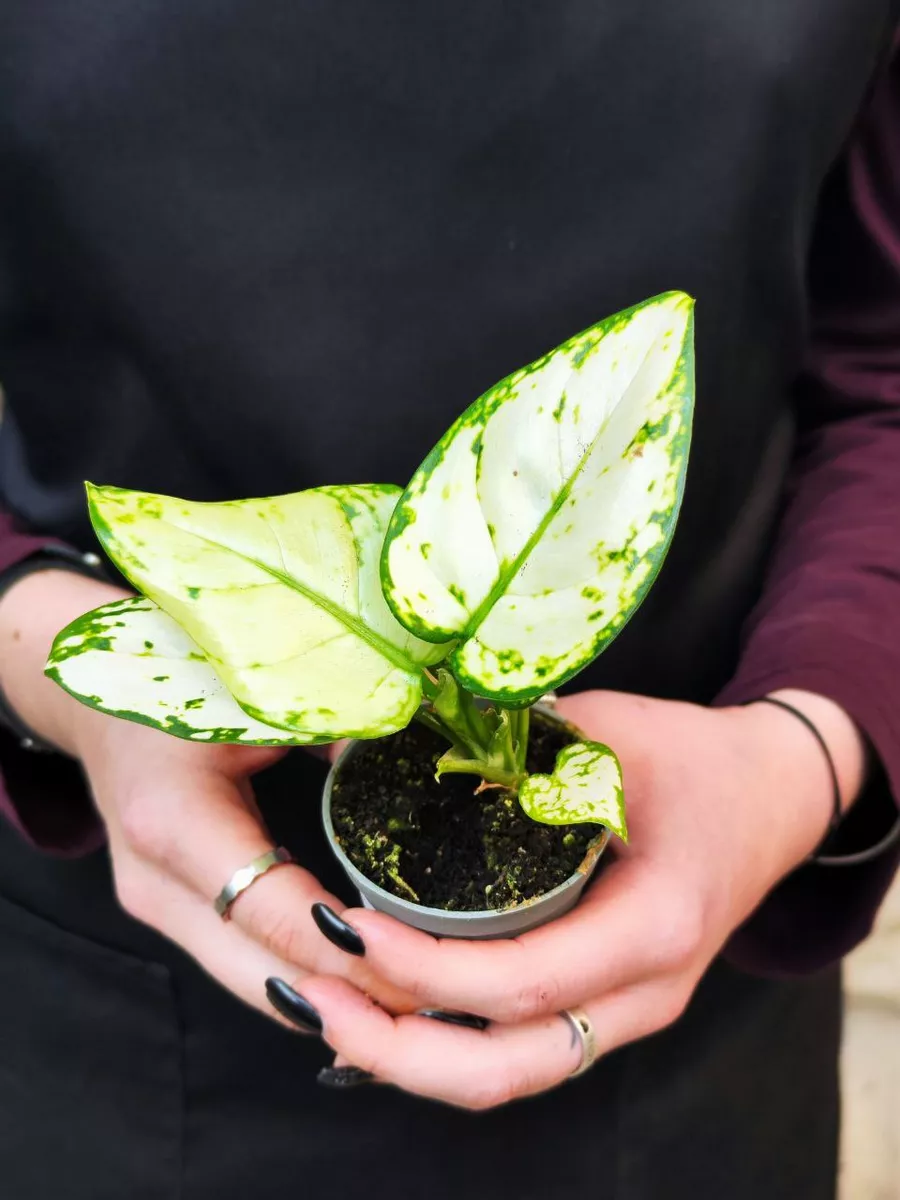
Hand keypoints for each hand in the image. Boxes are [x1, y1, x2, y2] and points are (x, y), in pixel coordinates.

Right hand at [0, 568, 416, 1020]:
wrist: (99, 703)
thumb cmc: (178, 683)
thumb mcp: (257, 693)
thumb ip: (337, 724)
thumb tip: (426, 756)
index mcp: (172, 820)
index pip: (272, 912)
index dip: (347, 947)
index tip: (422, 964)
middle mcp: (155, 880)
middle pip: (262, 972)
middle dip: (351, 997)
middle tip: (437, 1005)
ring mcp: (155, 906)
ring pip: (252, 983)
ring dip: (331, 1001)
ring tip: (414, 1004)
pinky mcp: (168, 913)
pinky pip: (243, 964)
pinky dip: (302, 980)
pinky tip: (363, 986)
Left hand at [292, 688, 865, 1107]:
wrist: (772, 799)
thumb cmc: (696, 758)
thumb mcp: (611, 734)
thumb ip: (513, 750)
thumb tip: (392, 756)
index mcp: (656, 926)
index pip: (522, 981)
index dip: (424, 969)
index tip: (349, 924)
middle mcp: (645, 992)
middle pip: (508, 1068)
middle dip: (397, 1048)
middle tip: (313, 996)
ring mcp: (629, 1010)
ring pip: (511, 1074)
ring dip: (412, 1057)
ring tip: (329, 1010)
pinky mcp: (608, 1005)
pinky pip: (520, 1050)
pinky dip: (447, 1044)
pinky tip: (386, 1013)